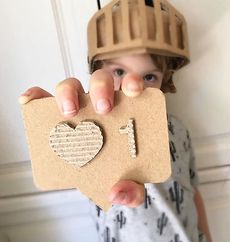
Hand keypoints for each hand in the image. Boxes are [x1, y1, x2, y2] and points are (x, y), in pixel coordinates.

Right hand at [19, 70, 144, 207]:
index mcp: (126, 112)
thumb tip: (118, 191)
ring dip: (69, 92)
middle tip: (103, 109)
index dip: (132, 83)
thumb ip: (133, 189)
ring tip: (68, 111)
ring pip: (73, 85)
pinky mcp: (58, 112)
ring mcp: (79, 106)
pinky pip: (44, 98)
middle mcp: (102, 103)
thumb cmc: (120, 169)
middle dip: (101, 89)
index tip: (133, 92)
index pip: (132, 88)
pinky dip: (37, 97)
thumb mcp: (131, 182)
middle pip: (101, 81)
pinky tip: (30, 101)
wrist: (105, 174)